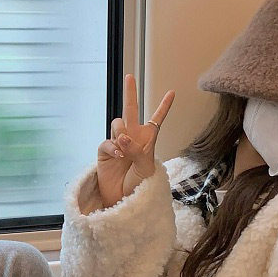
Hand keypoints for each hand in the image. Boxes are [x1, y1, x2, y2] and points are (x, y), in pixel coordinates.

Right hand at [93, 74, 174, 210]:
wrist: (123, 200)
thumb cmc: (139, 186)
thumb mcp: (145, 168)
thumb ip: (137, 150)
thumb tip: (122, 137)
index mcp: (147, 140)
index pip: (157, 120)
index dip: (164, 107)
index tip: (172, 92)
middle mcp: (132, 138)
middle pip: (131, 111)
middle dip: (130, 93)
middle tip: (129, 76)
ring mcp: (117, 143)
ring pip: (117, 124)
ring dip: (121, 132)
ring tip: (124, 151)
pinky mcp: (105, 151)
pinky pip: (107, 141)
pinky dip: (113, 147)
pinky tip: (118, 156)